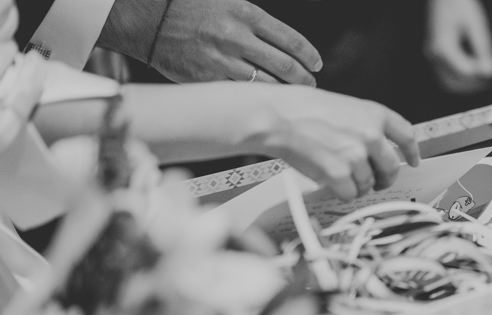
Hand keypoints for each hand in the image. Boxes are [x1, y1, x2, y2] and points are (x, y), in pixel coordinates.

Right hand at [99, 0, 321, 84]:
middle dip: (303, 79)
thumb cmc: (190, 8)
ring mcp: (222, 60)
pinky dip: (256, 99)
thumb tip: (282, 41)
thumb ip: (254, 20)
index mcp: (244, 13)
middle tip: (310, 84)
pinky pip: (241, 94)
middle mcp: (236, 37)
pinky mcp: (208, 79)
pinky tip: (265, 101)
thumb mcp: (226, 1)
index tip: (316, 64)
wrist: (148, 20)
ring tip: (291, 96)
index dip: (308, 55)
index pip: (289, 39)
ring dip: (284, 93)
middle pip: (284, 66)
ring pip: (266, 85)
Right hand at [248, 86, 420, 199]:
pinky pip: (350, 194)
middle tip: (375, 182)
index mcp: (374, 114)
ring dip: (356, 185)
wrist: (277, 116)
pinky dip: (341, 192)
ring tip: (338, 174)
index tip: (413, 161)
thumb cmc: (302, 109)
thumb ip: (364, 125)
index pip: (406, 135)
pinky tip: (330, 181)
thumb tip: (374, 148)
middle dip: (384, 178)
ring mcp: (357, 156)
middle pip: (391, 167)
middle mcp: (371, 135)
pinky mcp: (341, 174)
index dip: (412, 152)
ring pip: (368, 184)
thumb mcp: (344, 106)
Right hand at [425, 0, 491, 94]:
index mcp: (443, 47)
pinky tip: (473, 72)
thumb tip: (491, 72)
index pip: (464, 72)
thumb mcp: (475, 25)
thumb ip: (483, 50)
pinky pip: (445, 75)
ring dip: (464, 85)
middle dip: (472, 86)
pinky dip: (459, 78)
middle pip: (452, 84)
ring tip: (482, 79)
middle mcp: (433, 55)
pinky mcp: (434, 54)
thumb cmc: (459, 4)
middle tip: (489, 81)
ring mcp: (431, 56)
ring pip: (447, 83)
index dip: (480, 76)